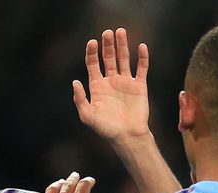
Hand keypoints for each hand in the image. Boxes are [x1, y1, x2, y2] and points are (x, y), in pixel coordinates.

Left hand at [72, 28, 150, 143]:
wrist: (127, 136)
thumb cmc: (106, 128)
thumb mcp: (87, 115)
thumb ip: (80, 99)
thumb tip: (75, 82)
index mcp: (97, 86)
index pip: (93, 64)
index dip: (92, 52)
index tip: (92, 42)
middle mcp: (111, 81)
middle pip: (108, 58)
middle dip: (107, 45)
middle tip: (107, 32)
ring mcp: (125, 82)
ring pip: (124, 59)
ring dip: (122, 45)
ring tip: (120, 31)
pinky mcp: (139, 86)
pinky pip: (141, 69)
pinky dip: (142, 58)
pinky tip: (141, 46)